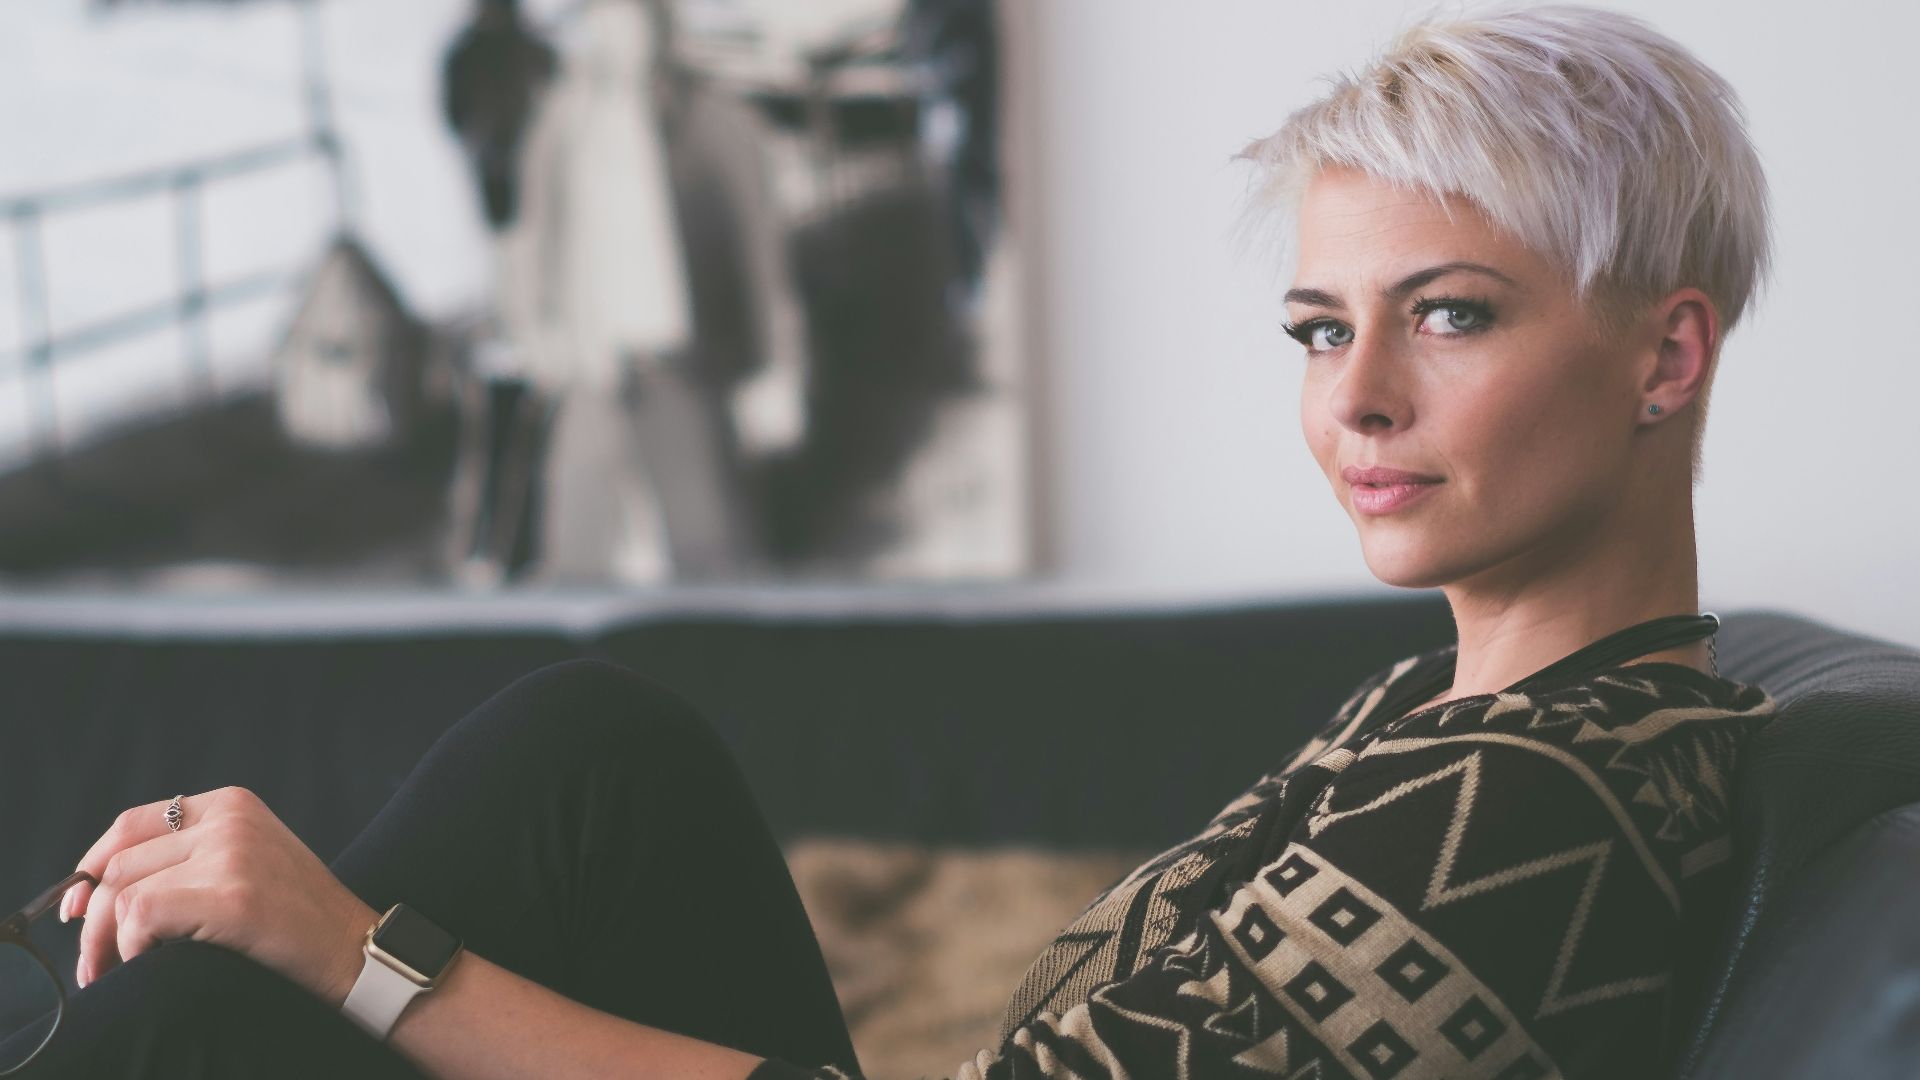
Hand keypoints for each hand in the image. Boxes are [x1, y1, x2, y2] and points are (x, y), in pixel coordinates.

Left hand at [61, 786, 376, 1008]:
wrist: (353, 946)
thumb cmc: (298, 917)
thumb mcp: (249, 861)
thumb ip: (191, 856)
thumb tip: (100, 887)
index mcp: (233, 803)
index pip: (133, 823)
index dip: (92, 866)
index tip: (75, 907)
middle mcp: (230, 820)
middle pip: (122, 863)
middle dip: (92, 917)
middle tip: (91, 960)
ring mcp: (232, 854)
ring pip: (125, 892)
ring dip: (106, 940)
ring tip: (110, 969)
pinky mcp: (231, 896)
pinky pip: (143, 915)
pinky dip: (130, 945)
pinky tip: (143, 961)